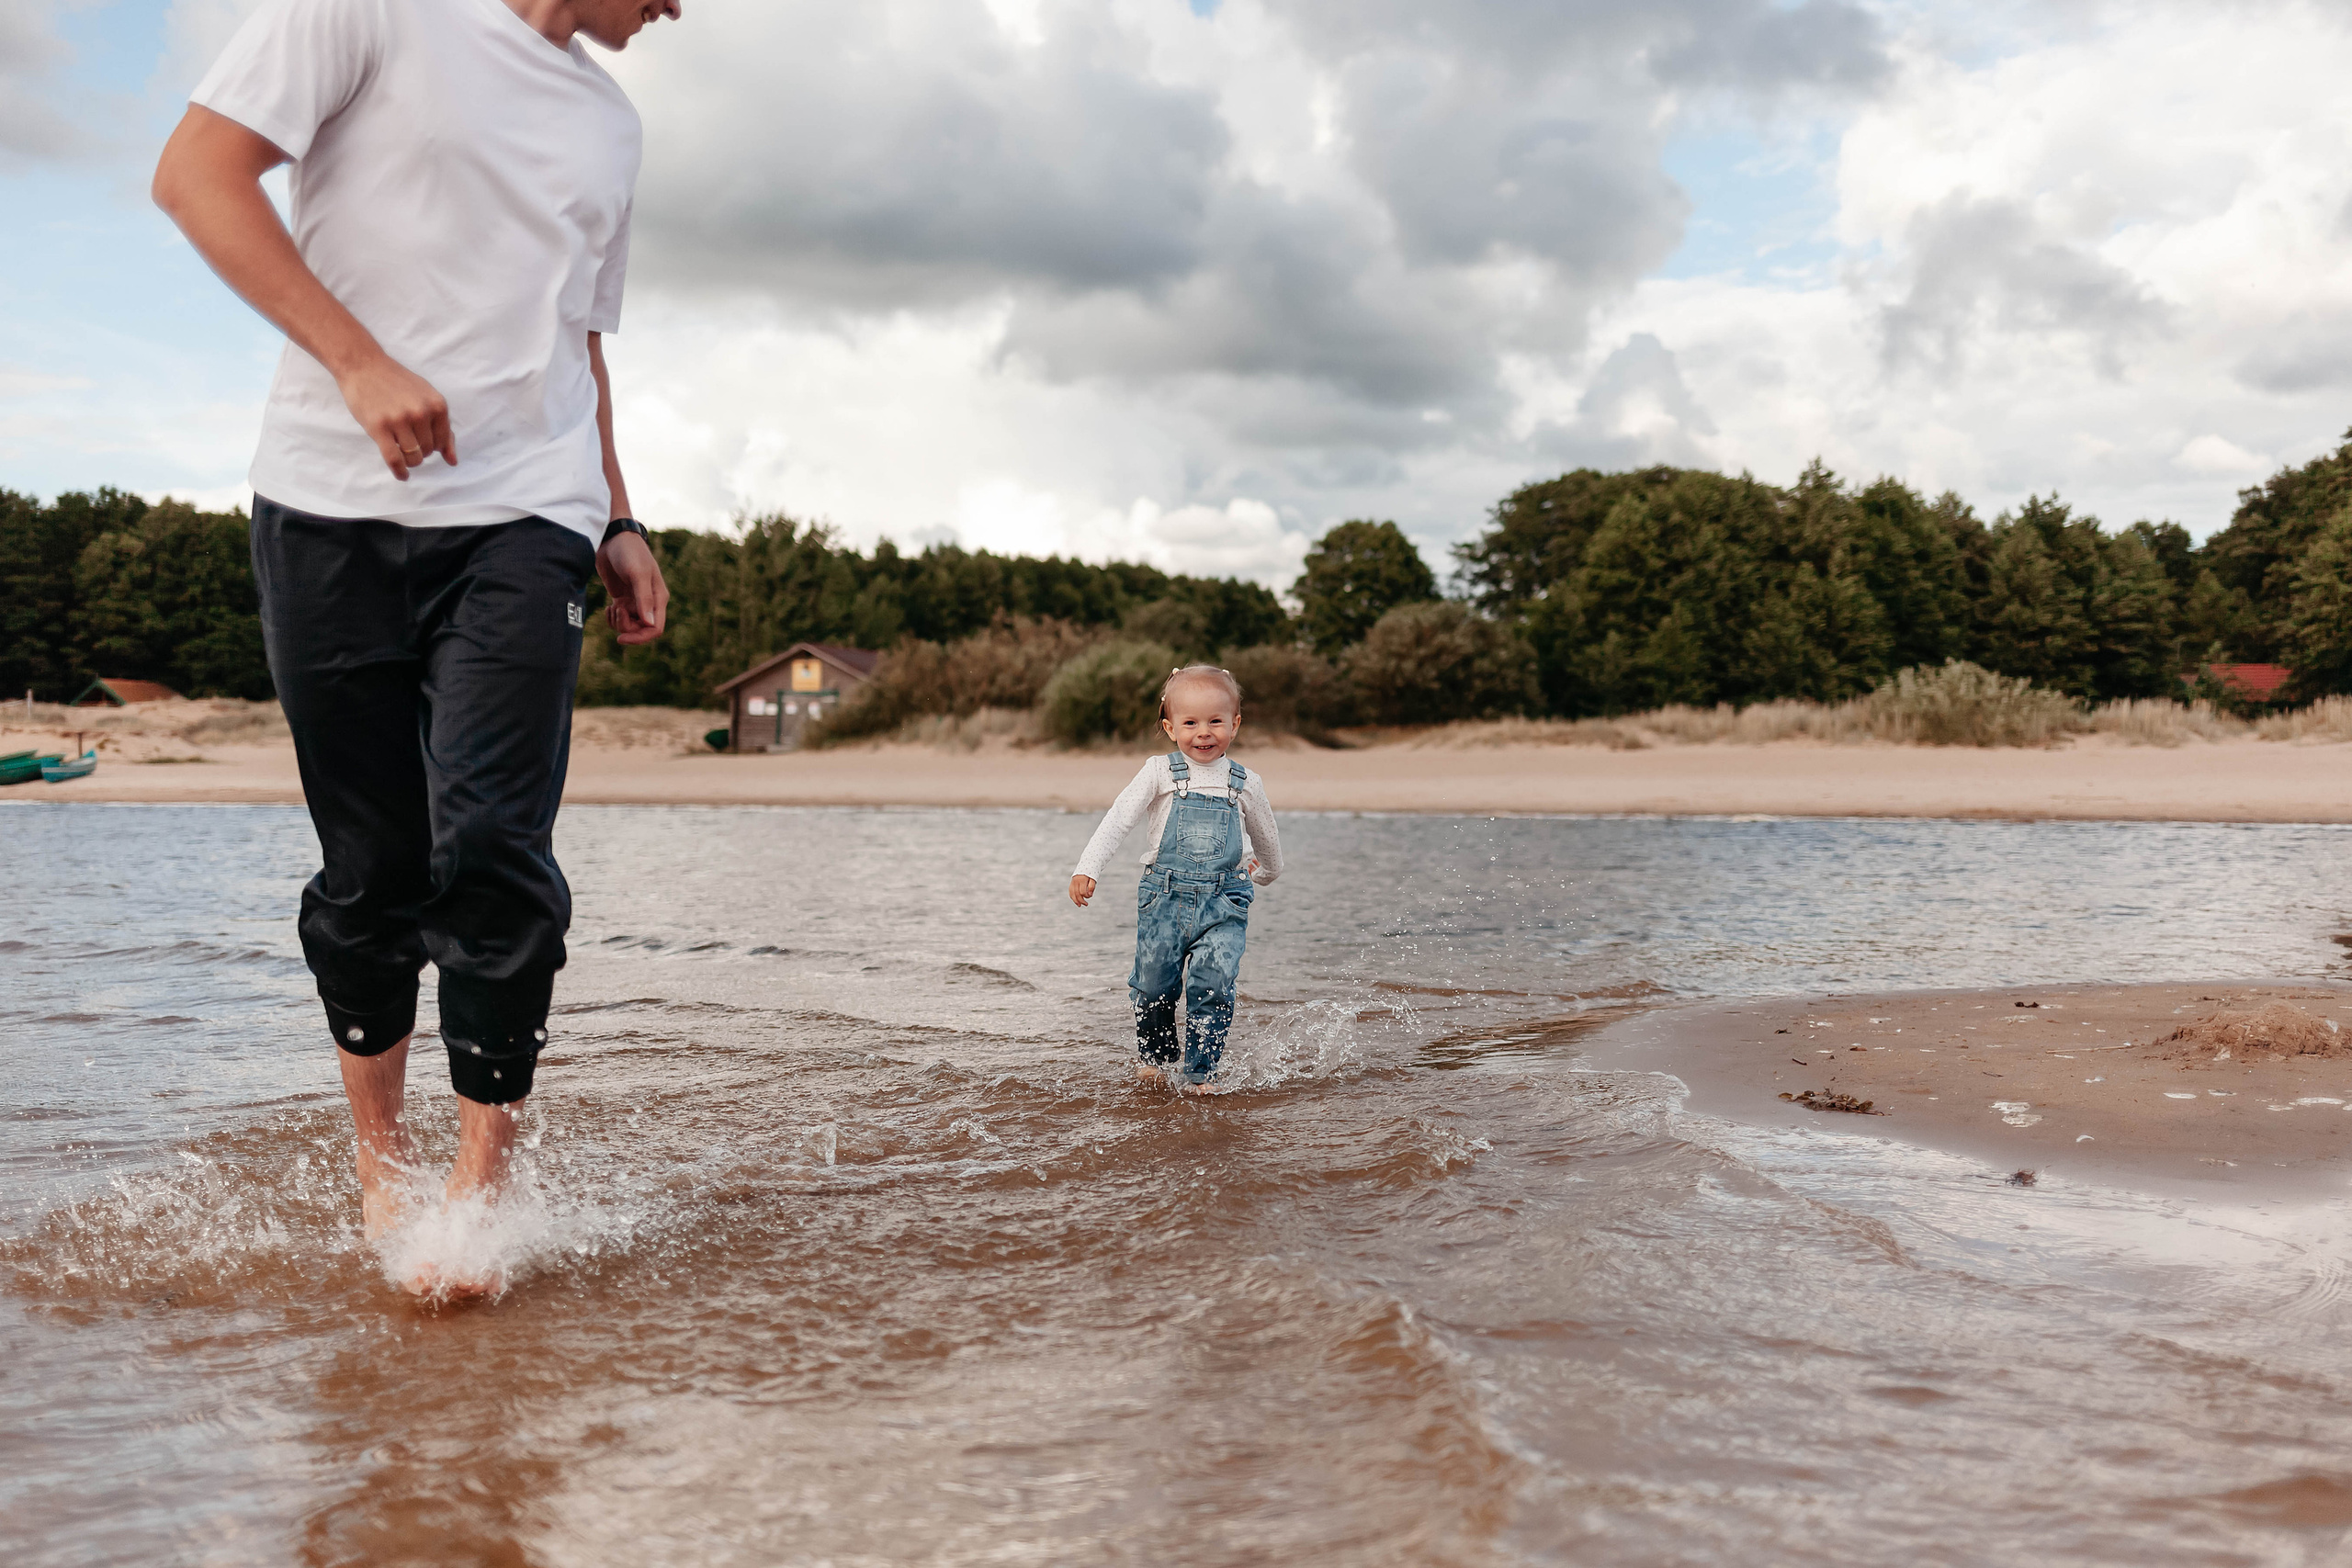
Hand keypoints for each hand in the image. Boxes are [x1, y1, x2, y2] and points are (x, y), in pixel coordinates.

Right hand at [337, 352, 454, 479]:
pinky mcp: (379, 427)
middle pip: (428, 451)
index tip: (424, 442)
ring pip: (413, 458)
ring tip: (401, 451)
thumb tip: (452, 461)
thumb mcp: (426, 398)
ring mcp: (400, 420)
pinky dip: (400, 472)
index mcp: (437, 405)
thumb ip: (442, 428)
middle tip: (407, 440)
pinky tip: (402, 475)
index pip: (443, 441)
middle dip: (420, 451)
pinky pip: (394, 460)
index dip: (434, 446)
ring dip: (409, 461)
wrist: (363, 365)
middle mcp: (421, 412)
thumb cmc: (396, 383)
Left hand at [597, 529, 668, 644]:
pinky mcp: (622, 599)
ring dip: (617, 622)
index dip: (640, 638)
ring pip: (628, 626)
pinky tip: (608, 607)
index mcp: (658, 598)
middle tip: (615, 610)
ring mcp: (635, 602)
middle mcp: (649, 603)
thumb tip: (649, 624)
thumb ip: (644, 599)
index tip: (621, 638)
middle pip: (640, 630)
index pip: (655, 629)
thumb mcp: (637, 574)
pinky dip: (612, 617)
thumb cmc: (629, 552)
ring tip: (612, 607)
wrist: (613, 538)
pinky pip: (619, 618)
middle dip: (626, 627)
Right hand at [1068, 874, 1094, 906]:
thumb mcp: (1094, 879)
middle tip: (1086, 904)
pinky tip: (1076, 901)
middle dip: (1081, 900)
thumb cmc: (1091, 872)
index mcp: (1082, 880)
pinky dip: (1072, 897)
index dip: (1086, 896)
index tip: (1090, 895)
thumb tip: (1089, 895)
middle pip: (1076, 894)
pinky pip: (1070, 891)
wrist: (1087, 864)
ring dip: (1075, 900)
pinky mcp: (1071, 883)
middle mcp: (1075, 881)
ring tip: (1079, 905)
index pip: (1082, 891)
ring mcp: (1072, 882)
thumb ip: (1091, 887)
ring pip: (1072, 893)